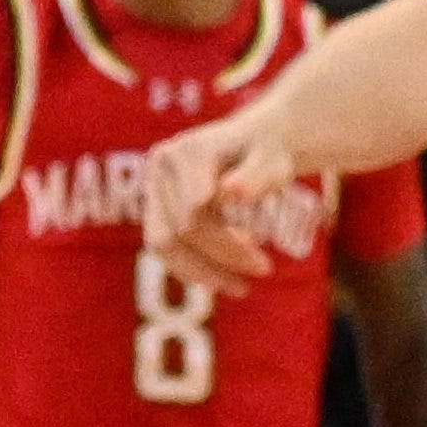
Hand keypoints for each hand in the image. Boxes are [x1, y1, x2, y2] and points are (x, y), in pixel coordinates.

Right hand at [144, 109, 307, 294]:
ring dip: (199, 271)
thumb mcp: (273, 161)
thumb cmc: (267, 152)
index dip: (227, 246)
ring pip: (161, 241)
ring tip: (238, 286)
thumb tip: (230, 192)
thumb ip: (255, 175)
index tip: (265, 267)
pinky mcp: (155, 202)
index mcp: (185, 152)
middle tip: (263, 272)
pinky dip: (188, 265)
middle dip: (221, 259)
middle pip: (180, 229)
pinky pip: (160, 243)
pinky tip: (219, 276)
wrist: (252, 140)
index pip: (196, 211)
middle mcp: (160, 166)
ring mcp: (153, 184)